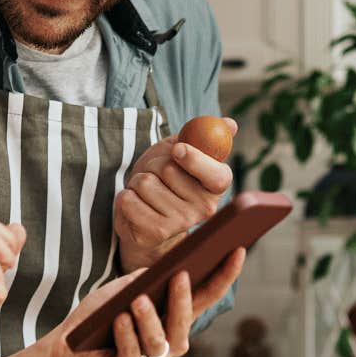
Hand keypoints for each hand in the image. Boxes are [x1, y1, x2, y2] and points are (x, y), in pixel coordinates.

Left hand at [41, 248, 246, 356]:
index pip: (206, 297)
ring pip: (159, 341)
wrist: (68, 344)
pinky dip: (125, 336)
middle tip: (179, 276)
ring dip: (148, 320)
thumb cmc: (100, 314)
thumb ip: (145, 279)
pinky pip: (132, 355)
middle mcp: (170, 344)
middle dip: (182, 300)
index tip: (238, 251)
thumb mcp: (123, 288)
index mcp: (175, 319)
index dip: (224, 276)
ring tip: (137, 301)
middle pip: (184, 323)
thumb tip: (165, 267)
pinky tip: (120, 319)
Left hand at [114, 121, 235, 270]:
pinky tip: (136, 204)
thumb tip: (230, 123)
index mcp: (216, 185)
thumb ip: (202, 136)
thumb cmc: (166, 177)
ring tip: (145, 191)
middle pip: (168, 169)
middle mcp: (204, 208)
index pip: (216, 175)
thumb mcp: (182, 151)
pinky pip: (129, 200)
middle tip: (156, 174)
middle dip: (153, 164)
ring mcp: (180, 223)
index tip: (178, 150)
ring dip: (136, 180)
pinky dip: (125, 196)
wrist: (146, 213)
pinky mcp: (155, 233)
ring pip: (145, 183)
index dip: (196, 160)